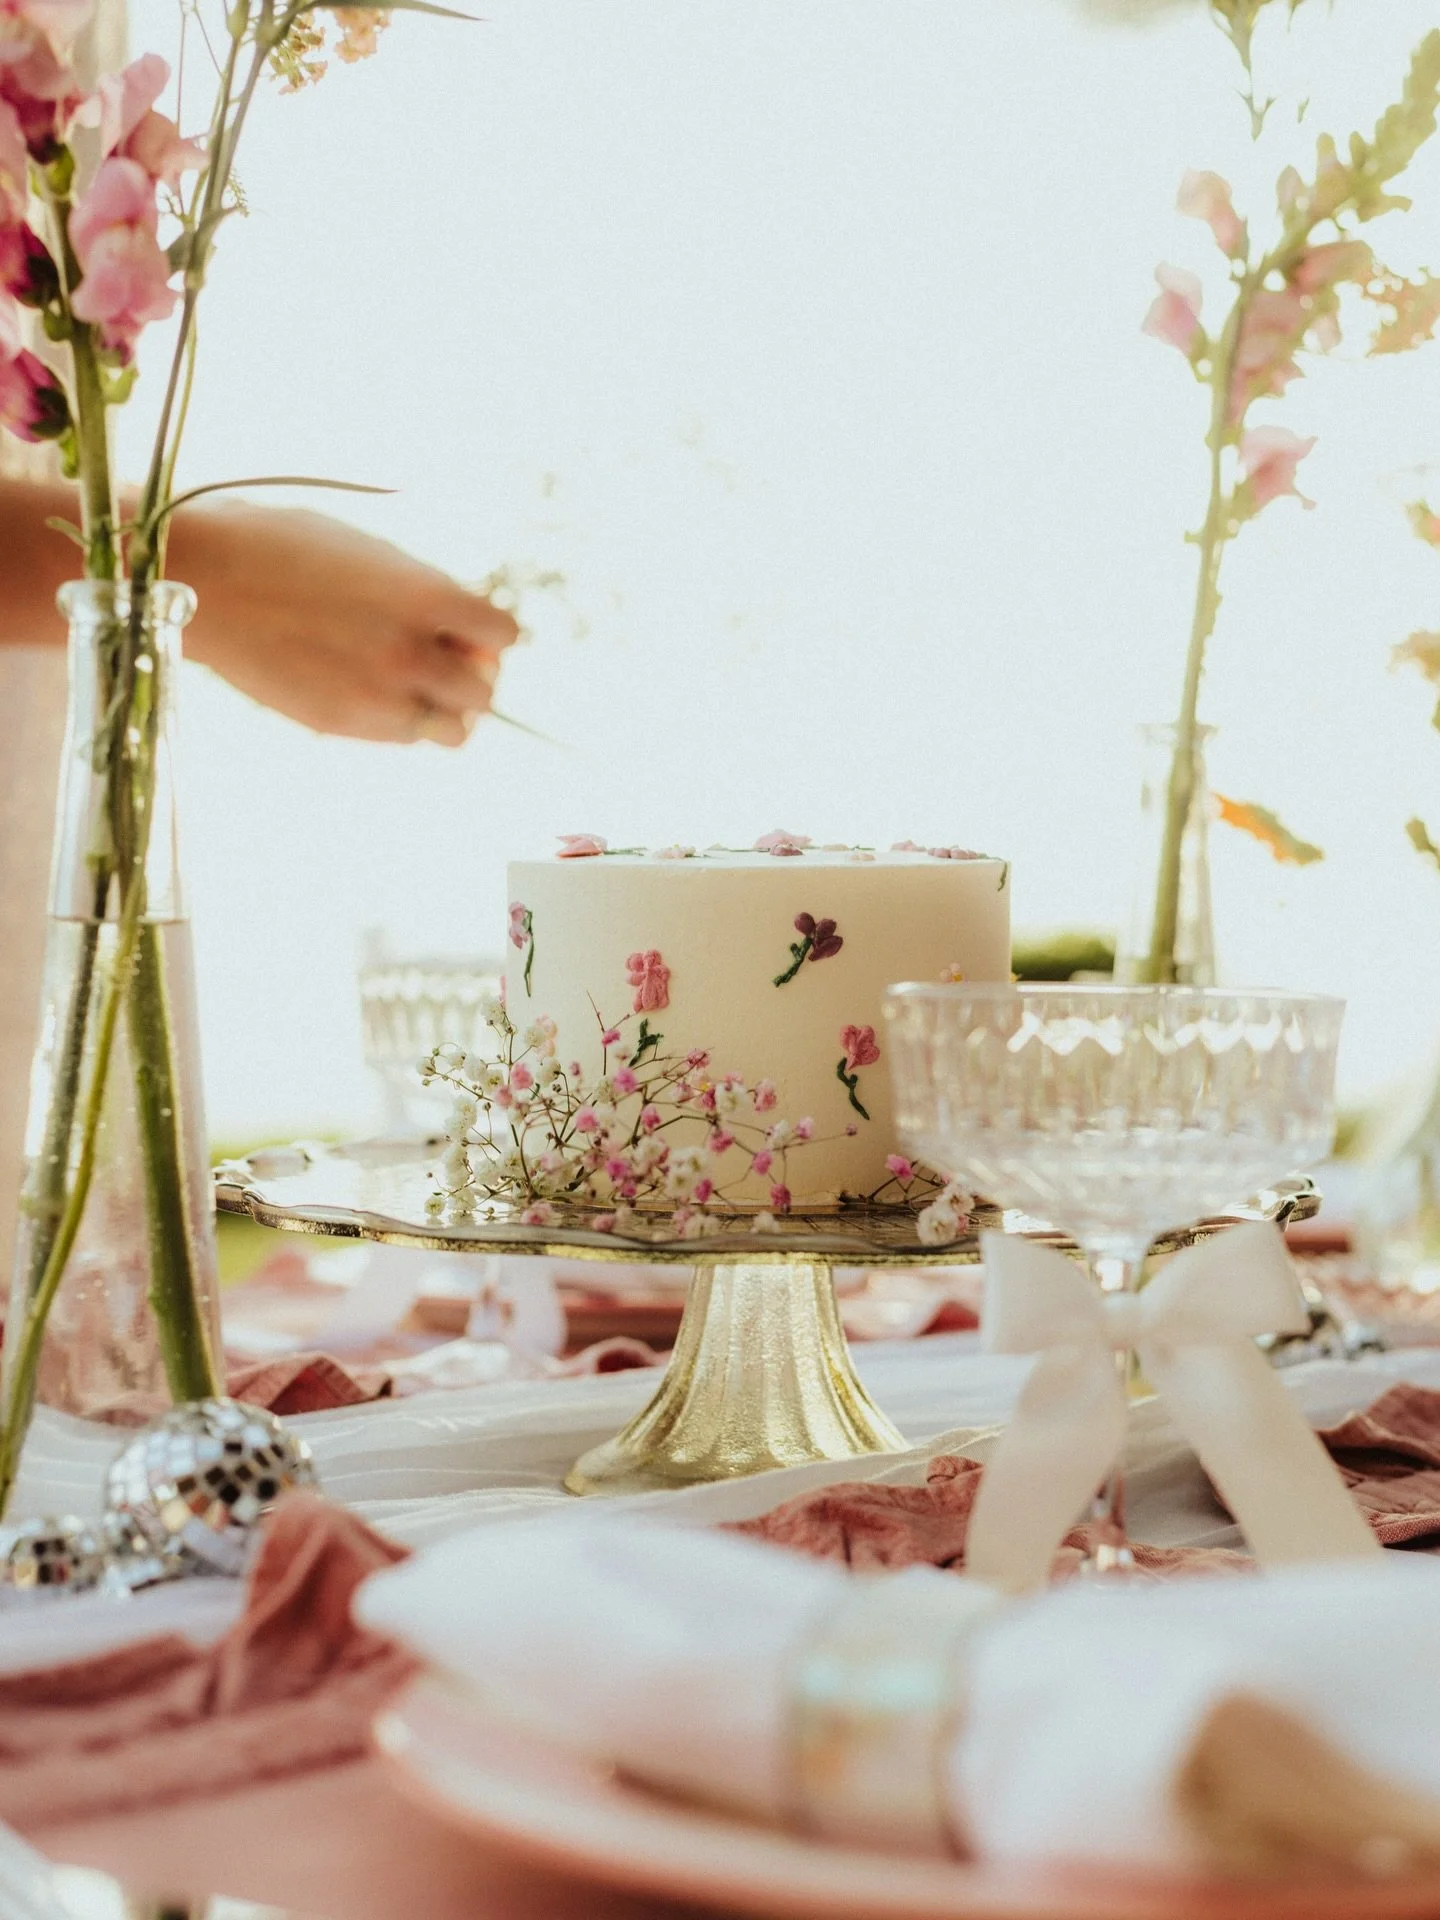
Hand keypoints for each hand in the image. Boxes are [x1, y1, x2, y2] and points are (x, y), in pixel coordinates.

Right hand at [170, 502, 519, 744]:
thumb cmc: (286, 548)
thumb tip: (468, 636)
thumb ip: (428, 594)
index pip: (505, 635)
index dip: (487, 632)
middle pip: (484, 692)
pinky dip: (400, 721)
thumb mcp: (372, 553)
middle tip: (438, 659)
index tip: (462, 626)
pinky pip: (402, 739)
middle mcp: (410, 652)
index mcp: (426, 597)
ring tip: (409, 684)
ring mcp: (376, 696)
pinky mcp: (342, 724)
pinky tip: (367, 689)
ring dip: (443, 710)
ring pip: (454, 732)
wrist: (203, 577)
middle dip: (468, 675)